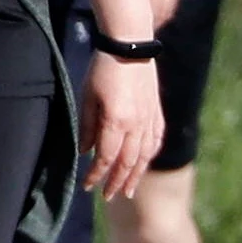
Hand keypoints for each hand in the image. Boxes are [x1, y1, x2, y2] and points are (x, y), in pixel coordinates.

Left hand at [78, 52, 162, 201]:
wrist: (130, 45)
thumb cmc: (102, 70)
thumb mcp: (87, 97)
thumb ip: (87, 127)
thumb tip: (85, 153)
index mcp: (117, 122)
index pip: (107, 158)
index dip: (97, 175)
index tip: (87, 186)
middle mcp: (137, 125)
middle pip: (128, 162)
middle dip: (117, 182)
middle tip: (109, 197)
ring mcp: (150, 118)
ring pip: (144, 155)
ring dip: (136, 175)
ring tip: (128, 190)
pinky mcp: (156, 111)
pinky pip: (155, 140)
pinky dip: (149, 156)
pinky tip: (143, 163)